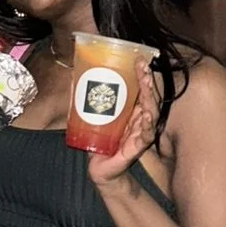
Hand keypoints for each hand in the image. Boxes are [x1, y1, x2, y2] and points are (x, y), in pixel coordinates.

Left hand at [86, 57, 158, 190]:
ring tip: (147, 84)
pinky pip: (146, 135)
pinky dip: (147, 126)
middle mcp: (140, 119)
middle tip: (143, 67)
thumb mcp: (92, 115)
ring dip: (150, 97)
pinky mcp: (138, 147)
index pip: (141, 89)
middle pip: (149, 97)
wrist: (99, 167)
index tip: (138, 59)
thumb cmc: (100, 140)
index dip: (141, 74)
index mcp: (132, 110)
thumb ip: (86, 98)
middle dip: (147, 81)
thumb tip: (74, 76)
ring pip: (151, 112)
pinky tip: (147, 116)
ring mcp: (141, 132)